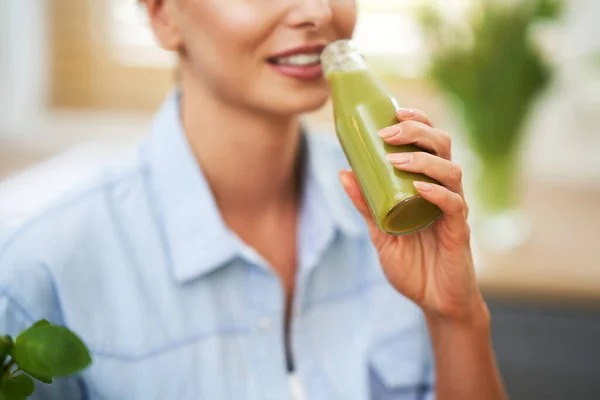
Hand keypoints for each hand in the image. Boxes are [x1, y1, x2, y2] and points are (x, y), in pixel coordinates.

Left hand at [339, 108, 485, 322]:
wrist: (434, 301)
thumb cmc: (412, 264)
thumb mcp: (380, 232)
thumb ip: (365, 204)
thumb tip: (343, 171)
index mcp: (428, 185)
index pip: (429, 142)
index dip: (416, 121)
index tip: (392, 112)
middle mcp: (444, 191)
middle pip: (443, 146)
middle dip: (418, 130)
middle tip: (388, 131)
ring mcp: (454, 210)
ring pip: (451, 170)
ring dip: (423, 159)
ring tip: (395, 158)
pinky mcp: (459, 231)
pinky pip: (455, 205)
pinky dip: (436, 192)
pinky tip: (418, 187)